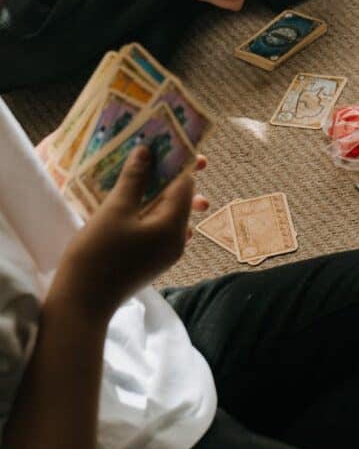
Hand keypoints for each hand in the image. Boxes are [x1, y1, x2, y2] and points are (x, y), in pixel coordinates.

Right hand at [53, 148, 209, 317]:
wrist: (82, 304)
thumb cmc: (97, 255)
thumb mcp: (114, 211)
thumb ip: (134, 180)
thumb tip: (147, 151)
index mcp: (174, 227)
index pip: (185, 186)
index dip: (177, 163)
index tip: (166, 144)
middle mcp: (178, 241)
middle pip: (179, 200)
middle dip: (167, 177)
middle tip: (152, 155)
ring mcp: (166, 253)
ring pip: (167, 215)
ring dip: (156, 194)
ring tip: (141, 175)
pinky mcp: (151, 261)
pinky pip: (157, 229)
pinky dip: (148, 213)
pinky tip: (132, 204)